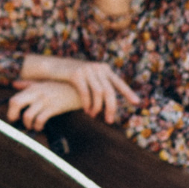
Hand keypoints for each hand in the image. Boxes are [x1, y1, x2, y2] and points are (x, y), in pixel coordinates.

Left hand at [6, 80, 81, 131]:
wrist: (80, 88)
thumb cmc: (61, 86)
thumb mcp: (43, 83)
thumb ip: (28, 84)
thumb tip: (14, 84)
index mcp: (32, 88)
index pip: (14, 98)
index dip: (10, 110)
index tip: (13, 116)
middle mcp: (36, 93)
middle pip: (15, 103)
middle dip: (12, 115)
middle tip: (16, 122)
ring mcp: (45, 100)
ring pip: (27, 115)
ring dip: (27, 124)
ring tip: (31, 126)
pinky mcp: (54, 108)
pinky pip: (40, 119)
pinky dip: (38, 126)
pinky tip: (40, 127)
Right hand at [20, 55, 138, 123]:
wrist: (52, 67)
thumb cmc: (71, 76)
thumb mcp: (88, 77)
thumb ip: (99, 82)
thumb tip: (110, 98)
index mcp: (104, 68)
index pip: (118, 83)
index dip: (128, 93)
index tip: (137, 103)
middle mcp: (97, 68)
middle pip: (109, 91)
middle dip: (111, 107)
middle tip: (109, 120)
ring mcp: (87, 70)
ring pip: (98, 93)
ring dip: (97, 107)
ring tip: (94, 115)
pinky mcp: (76, 74)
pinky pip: (85, 92)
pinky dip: (87, 103)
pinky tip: (86, 110)